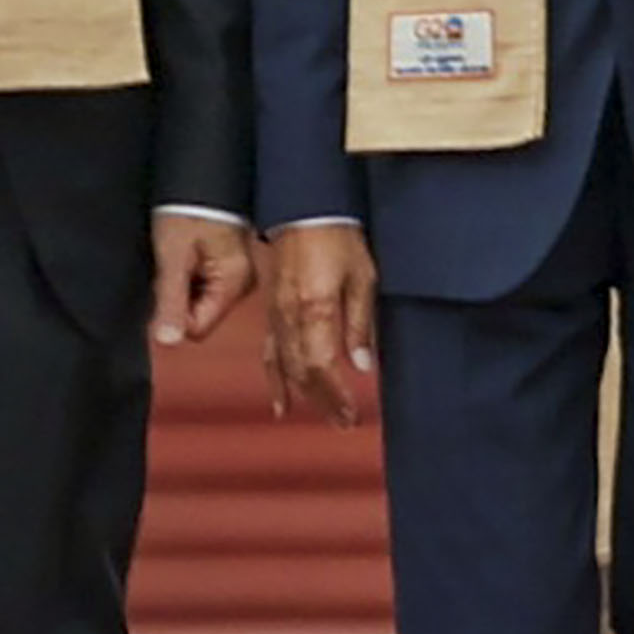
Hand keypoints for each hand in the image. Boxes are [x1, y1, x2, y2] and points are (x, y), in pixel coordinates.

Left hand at [151, 210, 258, 349]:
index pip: (198, 328)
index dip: (173, 312)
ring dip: (182, 283)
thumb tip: (167, 340)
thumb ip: (170, 300)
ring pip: (199, 300)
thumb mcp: (172, 256)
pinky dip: (188, 272)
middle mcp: (242, 284)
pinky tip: (185, 251)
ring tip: (180, 253)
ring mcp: (238, 274)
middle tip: (173, 264)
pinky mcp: (230, 265)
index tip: (166, 283)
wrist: (200, 178)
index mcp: (234, 284)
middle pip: (199, 314)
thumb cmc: (188, 210)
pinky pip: (203, 283)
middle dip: (178, 297)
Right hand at [265, 220, 378, 424]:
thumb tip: (363, 364)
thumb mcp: (363, 278)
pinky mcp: (272, 311)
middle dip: (323, 401)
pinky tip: (281, 399)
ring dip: (303, 395)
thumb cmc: (337, 238)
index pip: (320, 365)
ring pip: (284, 365)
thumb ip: (360, 323)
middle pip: (301, 371)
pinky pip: (270, 352)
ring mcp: (277, 314)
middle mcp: (290, 316)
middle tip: (343, 422)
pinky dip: (275, 378)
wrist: (306, 211)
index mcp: (315, 308)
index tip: (350, 413)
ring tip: (321, 416)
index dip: (334, 394)